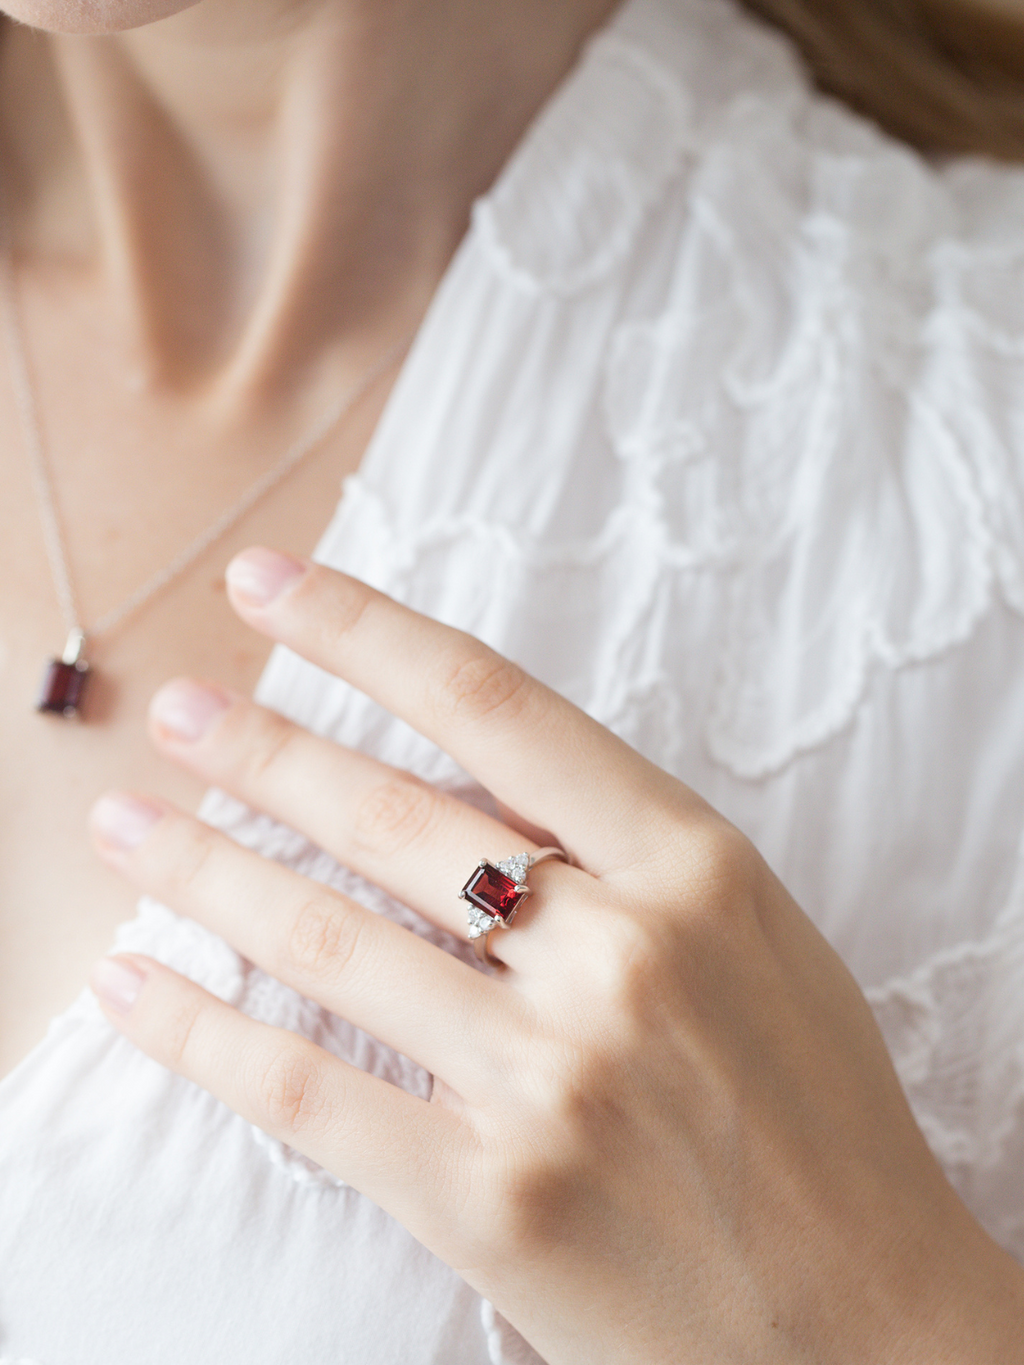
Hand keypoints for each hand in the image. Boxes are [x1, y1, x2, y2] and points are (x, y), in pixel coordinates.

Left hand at [88, 547, 1023, 1364]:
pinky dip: (202, 1033)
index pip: (496, 707)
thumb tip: (453, 782)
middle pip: (390, 816)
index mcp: (692, 865)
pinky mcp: (489, 1199)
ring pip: (328, 938)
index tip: (271, 590)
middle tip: (177, 713)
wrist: (869, 1320)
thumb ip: (619, 853)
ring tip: (128, 825)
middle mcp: (618, 954)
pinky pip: (308, 1092)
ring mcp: (550, 1078)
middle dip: (260, 751)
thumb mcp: (748, 935)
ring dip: (203, 870)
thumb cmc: (814, 1112)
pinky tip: (133, 985)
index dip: (365, 631)